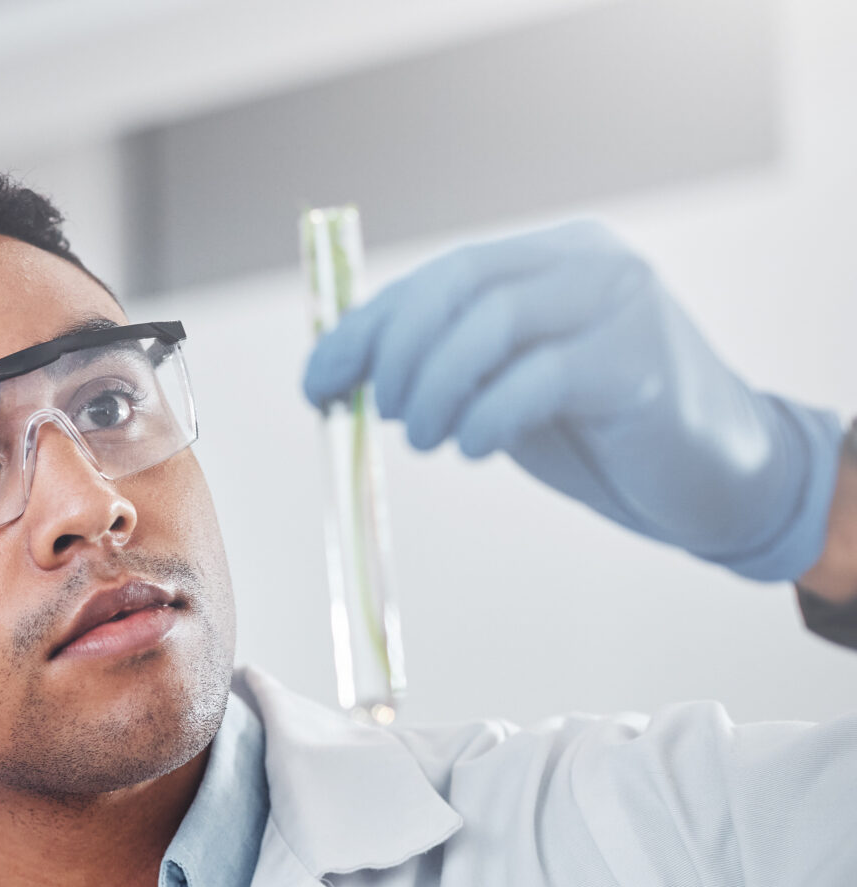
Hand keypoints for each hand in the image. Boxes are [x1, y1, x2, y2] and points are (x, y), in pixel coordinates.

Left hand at [303, 220, 846, 583]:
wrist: (719, 476)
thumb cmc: (604, 433)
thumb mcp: (509, 384)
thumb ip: (447, 364)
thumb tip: (341, 374)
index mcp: (553, 258)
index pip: (439, 275)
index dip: (366, 329)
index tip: (317, 383)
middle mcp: (589, 264)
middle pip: (459, 284)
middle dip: (394, 354)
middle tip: (380, 413)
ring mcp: (620, 306)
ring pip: (490, 322)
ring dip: (431, 388)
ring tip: (426, 437)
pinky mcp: (639, 363)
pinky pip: (535, 379)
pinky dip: (485, 416)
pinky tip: (473, 446)